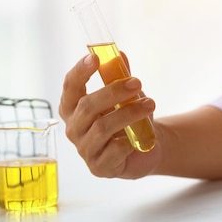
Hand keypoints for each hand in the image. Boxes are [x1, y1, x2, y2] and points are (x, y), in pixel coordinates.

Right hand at [58, 53, 162, 178]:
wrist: (145, 148)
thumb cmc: (129, 118)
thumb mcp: (126, 95)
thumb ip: (120, 76)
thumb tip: (120, 54)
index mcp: (73, 108)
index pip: (70, 87)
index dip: (80, 72)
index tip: (95, 58)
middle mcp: (74, 128)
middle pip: (87, 107)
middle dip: (113, 92)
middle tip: (137, 83)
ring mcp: (85, 149)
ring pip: (102, 127)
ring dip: (129, 114)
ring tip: (150, 104)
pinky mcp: (100, 167)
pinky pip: (114, 150)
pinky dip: (129, 141)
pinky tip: (140, 136)